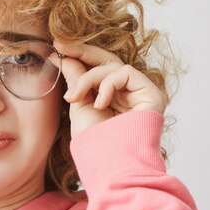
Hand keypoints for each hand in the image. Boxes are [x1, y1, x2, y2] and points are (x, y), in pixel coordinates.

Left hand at [50, 39, 167, 137]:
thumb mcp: (79, 105)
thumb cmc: (95, 142)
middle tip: (61, 46)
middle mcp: (127, 93)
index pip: (97, 69)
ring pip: (111, 67)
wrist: (110, 163)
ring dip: (89, 78)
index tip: (57, 48)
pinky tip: (100, 104)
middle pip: (107, 61)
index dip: (79, 56)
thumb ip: (76, 79)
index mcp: (111, 97)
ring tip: (75, 97)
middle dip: (82, 52)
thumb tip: (64, 57)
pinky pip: (125, 73)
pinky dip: (108, 85)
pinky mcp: (151, 93)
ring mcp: (140, 93)